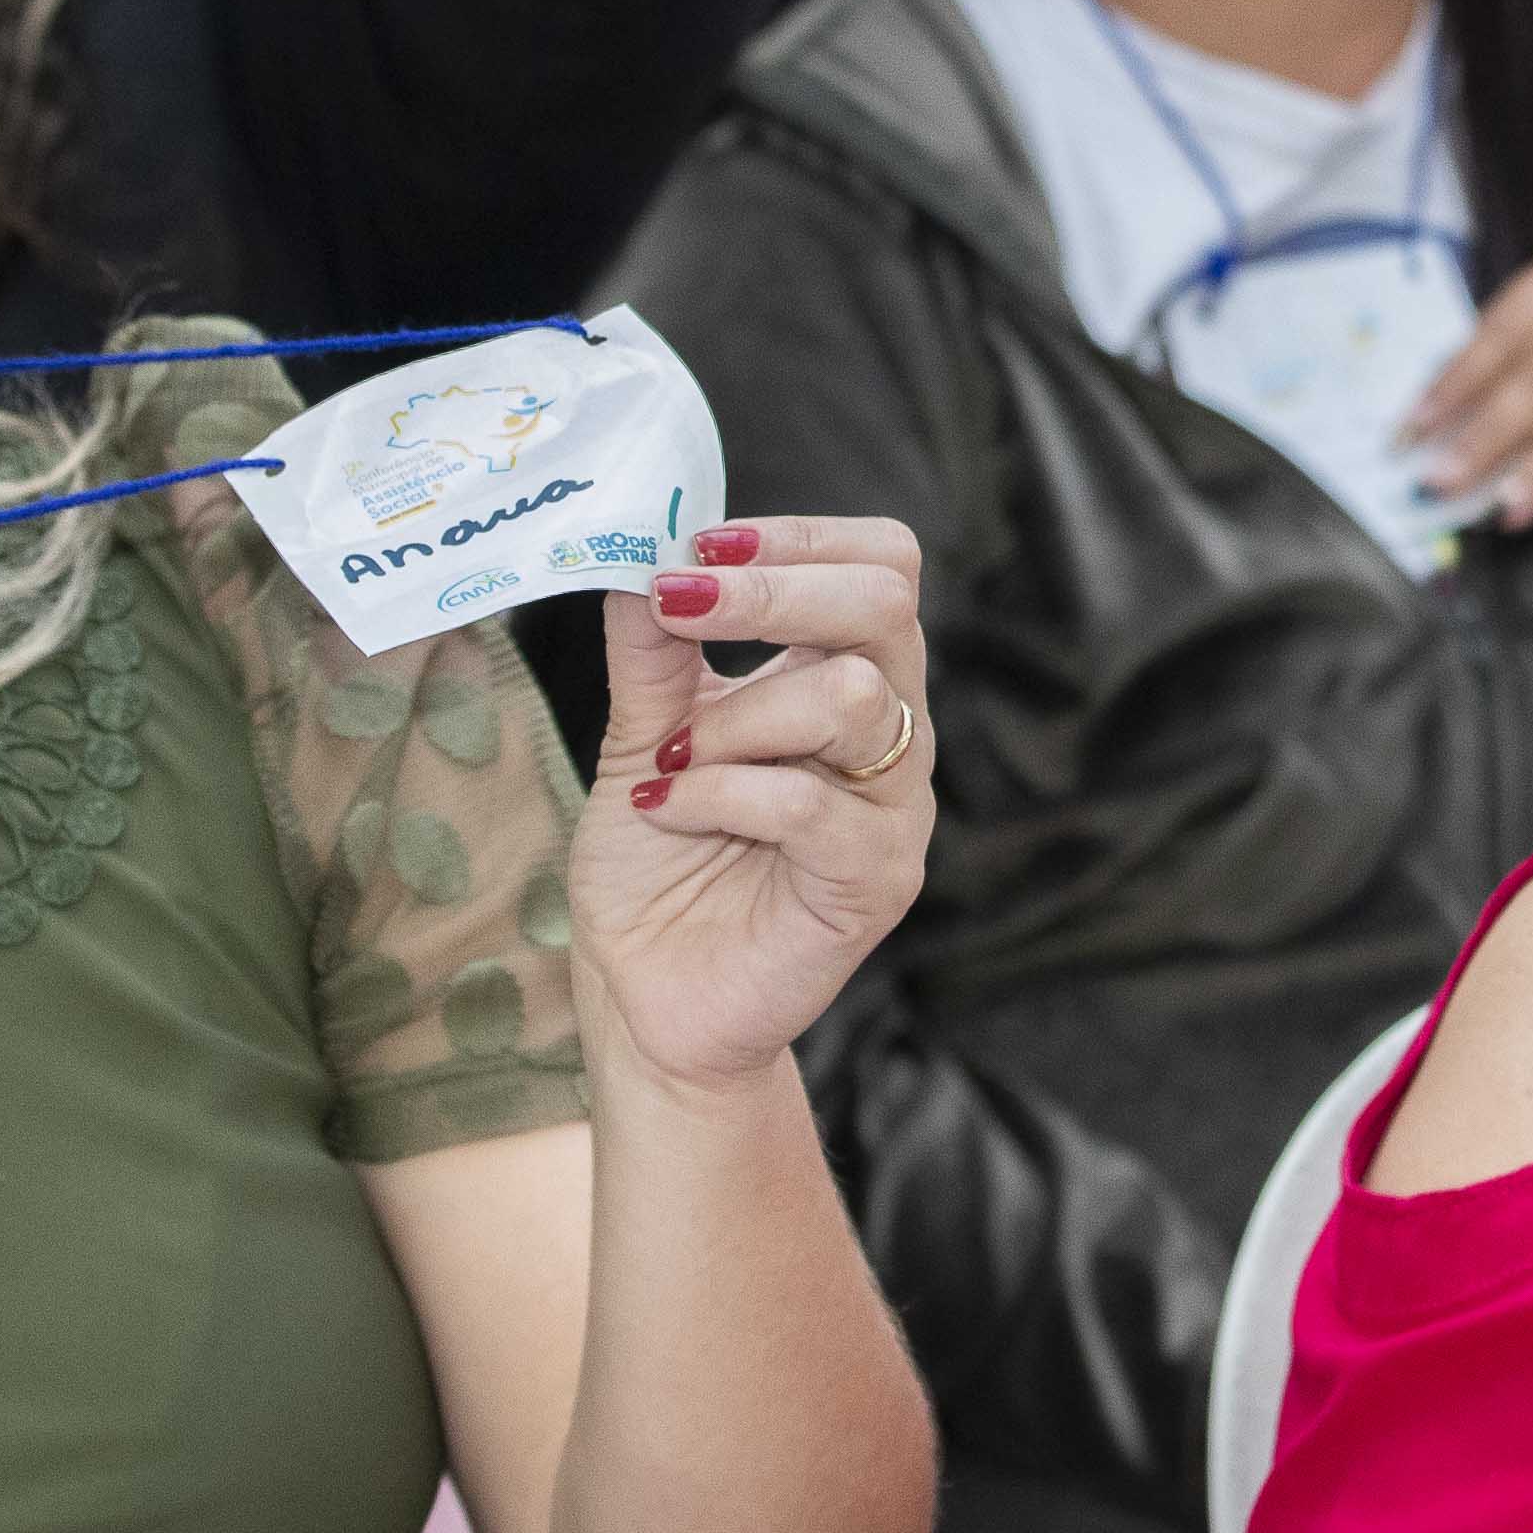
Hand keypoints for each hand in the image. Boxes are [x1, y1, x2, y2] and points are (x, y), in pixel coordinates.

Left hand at [579, 518, 936, 1090]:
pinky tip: (666, 810)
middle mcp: (889, 730)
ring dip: (735, 715)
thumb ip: (653, 649)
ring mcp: (894, 806)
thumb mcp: (643, 734)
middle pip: (886, 604)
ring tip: (669, 761)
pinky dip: (717, 792)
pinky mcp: (876, 880)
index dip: (801, 537)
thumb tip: (639, 547)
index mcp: (846, 677)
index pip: (883, 563)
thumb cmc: (657, 864)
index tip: (699, 545)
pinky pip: (807, 804)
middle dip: (772, 590)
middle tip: (679, 602)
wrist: (649, 995)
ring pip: (851, 695)